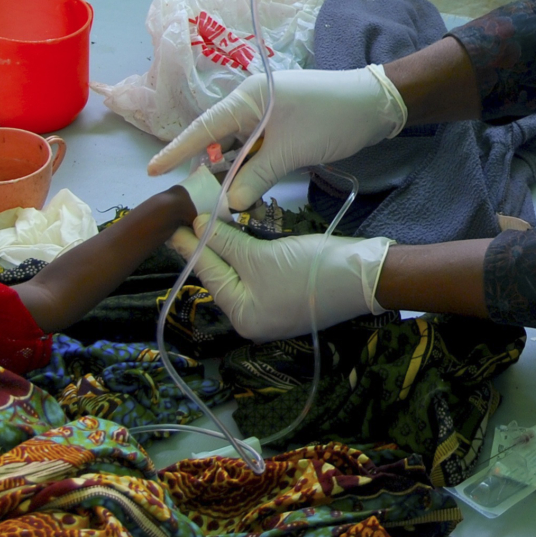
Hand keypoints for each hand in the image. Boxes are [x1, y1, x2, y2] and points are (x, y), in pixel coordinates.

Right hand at [146, 65, 406, 209]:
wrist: (376, 105)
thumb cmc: (330, 119)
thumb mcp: (290, 152)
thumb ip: (255, 178)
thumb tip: (227, 204)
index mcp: (247, 97)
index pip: (203, 128)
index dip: (177, 151)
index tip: (152, 171)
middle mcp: (252, 102)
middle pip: (219, 140)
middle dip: (210, 170)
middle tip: (195, 201)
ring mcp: (269, 113)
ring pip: (240, 148)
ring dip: (235, 173)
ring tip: (222, 201)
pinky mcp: (284, 125)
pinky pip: (258, 148)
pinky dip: (253, 168)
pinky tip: (248, 189)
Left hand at [172, 215, 390, 342]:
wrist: (365, 274)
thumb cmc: (310, 270)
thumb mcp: (261, 256)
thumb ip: (226, 243)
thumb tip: (198, 228)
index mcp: (243, 316)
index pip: (209, 275)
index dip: (189, 247)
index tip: (170, 225)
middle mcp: (254, 317)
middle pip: (223, 275)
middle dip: (207, 246)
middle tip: (185, 219)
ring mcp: (273, 307)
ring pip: (241, 272)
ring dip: (226, 246)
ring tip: (205, 223)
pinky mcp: (289, 292)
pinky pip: (258, 272)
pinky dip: (247, 253)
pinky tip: (236, 235)